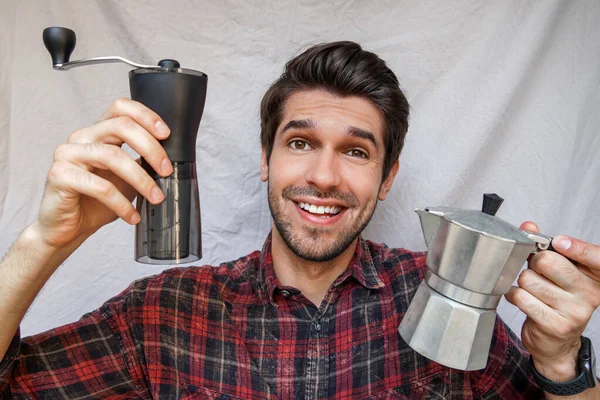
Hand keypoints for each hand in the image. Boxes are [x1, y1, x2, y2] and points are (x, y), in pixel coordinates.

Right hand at [35, 98, 172, 248]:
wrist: (68, 228)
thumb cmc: (96, 202)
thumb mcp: (126, 179)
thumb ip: (142, 164)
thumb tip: (172, 161)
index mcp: (98, 133)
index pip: (121, 108)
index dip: (146, 115)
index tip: (167, 134)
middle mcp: (81, 137)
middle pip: (120, 126)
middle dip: (150, 148)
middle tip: (167, 170)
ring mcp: (67, 154)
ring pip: (111, 155)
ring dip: (140, 178)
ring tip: (156, 198)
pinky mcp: (60, 176)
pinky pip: (99, 186)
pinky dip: (121, 203)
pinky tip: (132, 216)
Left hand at [505, 221, 599, 380]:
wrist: (556, 340)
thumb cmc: (557, 298)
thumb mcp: (558, 271)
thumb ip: (545, 246)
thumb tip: (528, 226)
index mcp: (596, 277)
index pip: (596, 257)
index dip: (577, 248)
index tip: (559, 242)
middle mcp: (590, 294)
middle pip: (548, 262)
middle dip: (534, 263)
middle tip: (538, 272)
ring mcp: (574, 311)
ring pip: (530, 279)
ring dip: (523, 282)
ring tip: (532, 289)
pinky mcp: (555, 325)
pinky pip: (521, 297)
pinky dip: (514, 295)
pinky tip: (524, 299)